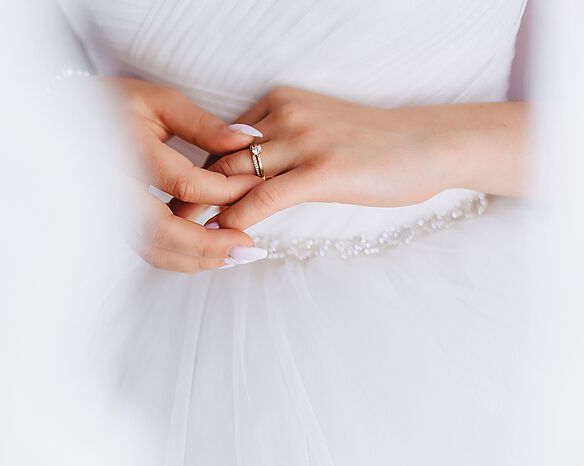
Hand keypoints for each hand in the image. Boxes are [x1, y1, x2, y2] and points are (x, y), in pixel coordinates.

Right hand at [108, 77, 267, 270]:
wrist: (69, 119)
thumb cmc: (120, 105)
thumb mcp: (161, 102)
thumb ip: (204, 125)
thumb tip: (248, 140)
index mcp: (127, 147)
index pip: (183, 182)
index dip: (224, 191)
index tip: (257, 189)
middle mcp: (113, 184)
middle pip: (161, 228)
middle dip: (208, 244)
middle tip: (247, 248)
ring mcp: (108, 208)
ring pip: (151, 248)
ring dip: (195, 259)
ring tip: (235, 256)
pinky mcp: (113, 223)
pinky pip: (146, 249)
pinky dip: (180, 258)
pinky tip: (211, 256)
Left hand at [190, 87, 526, 230]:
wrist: (430, 143)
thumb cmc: (372, 146)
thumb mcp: (315, 134)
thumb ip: (276, 150)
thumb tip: (239, 182)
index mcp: (277, 104)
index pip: (216, 143)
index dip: (192, 177)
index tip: (170, 202)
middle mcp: (283, 115)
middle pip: (216, 159)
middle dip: (186, 195)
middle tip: (158, 223)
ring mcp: (303, 140)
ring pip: (233, 178)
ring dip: (202, 211)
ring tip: (178, 236)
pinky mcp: (322, 169)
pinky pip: (264, 198)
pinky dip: (236, 219)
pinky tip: (222, 238)